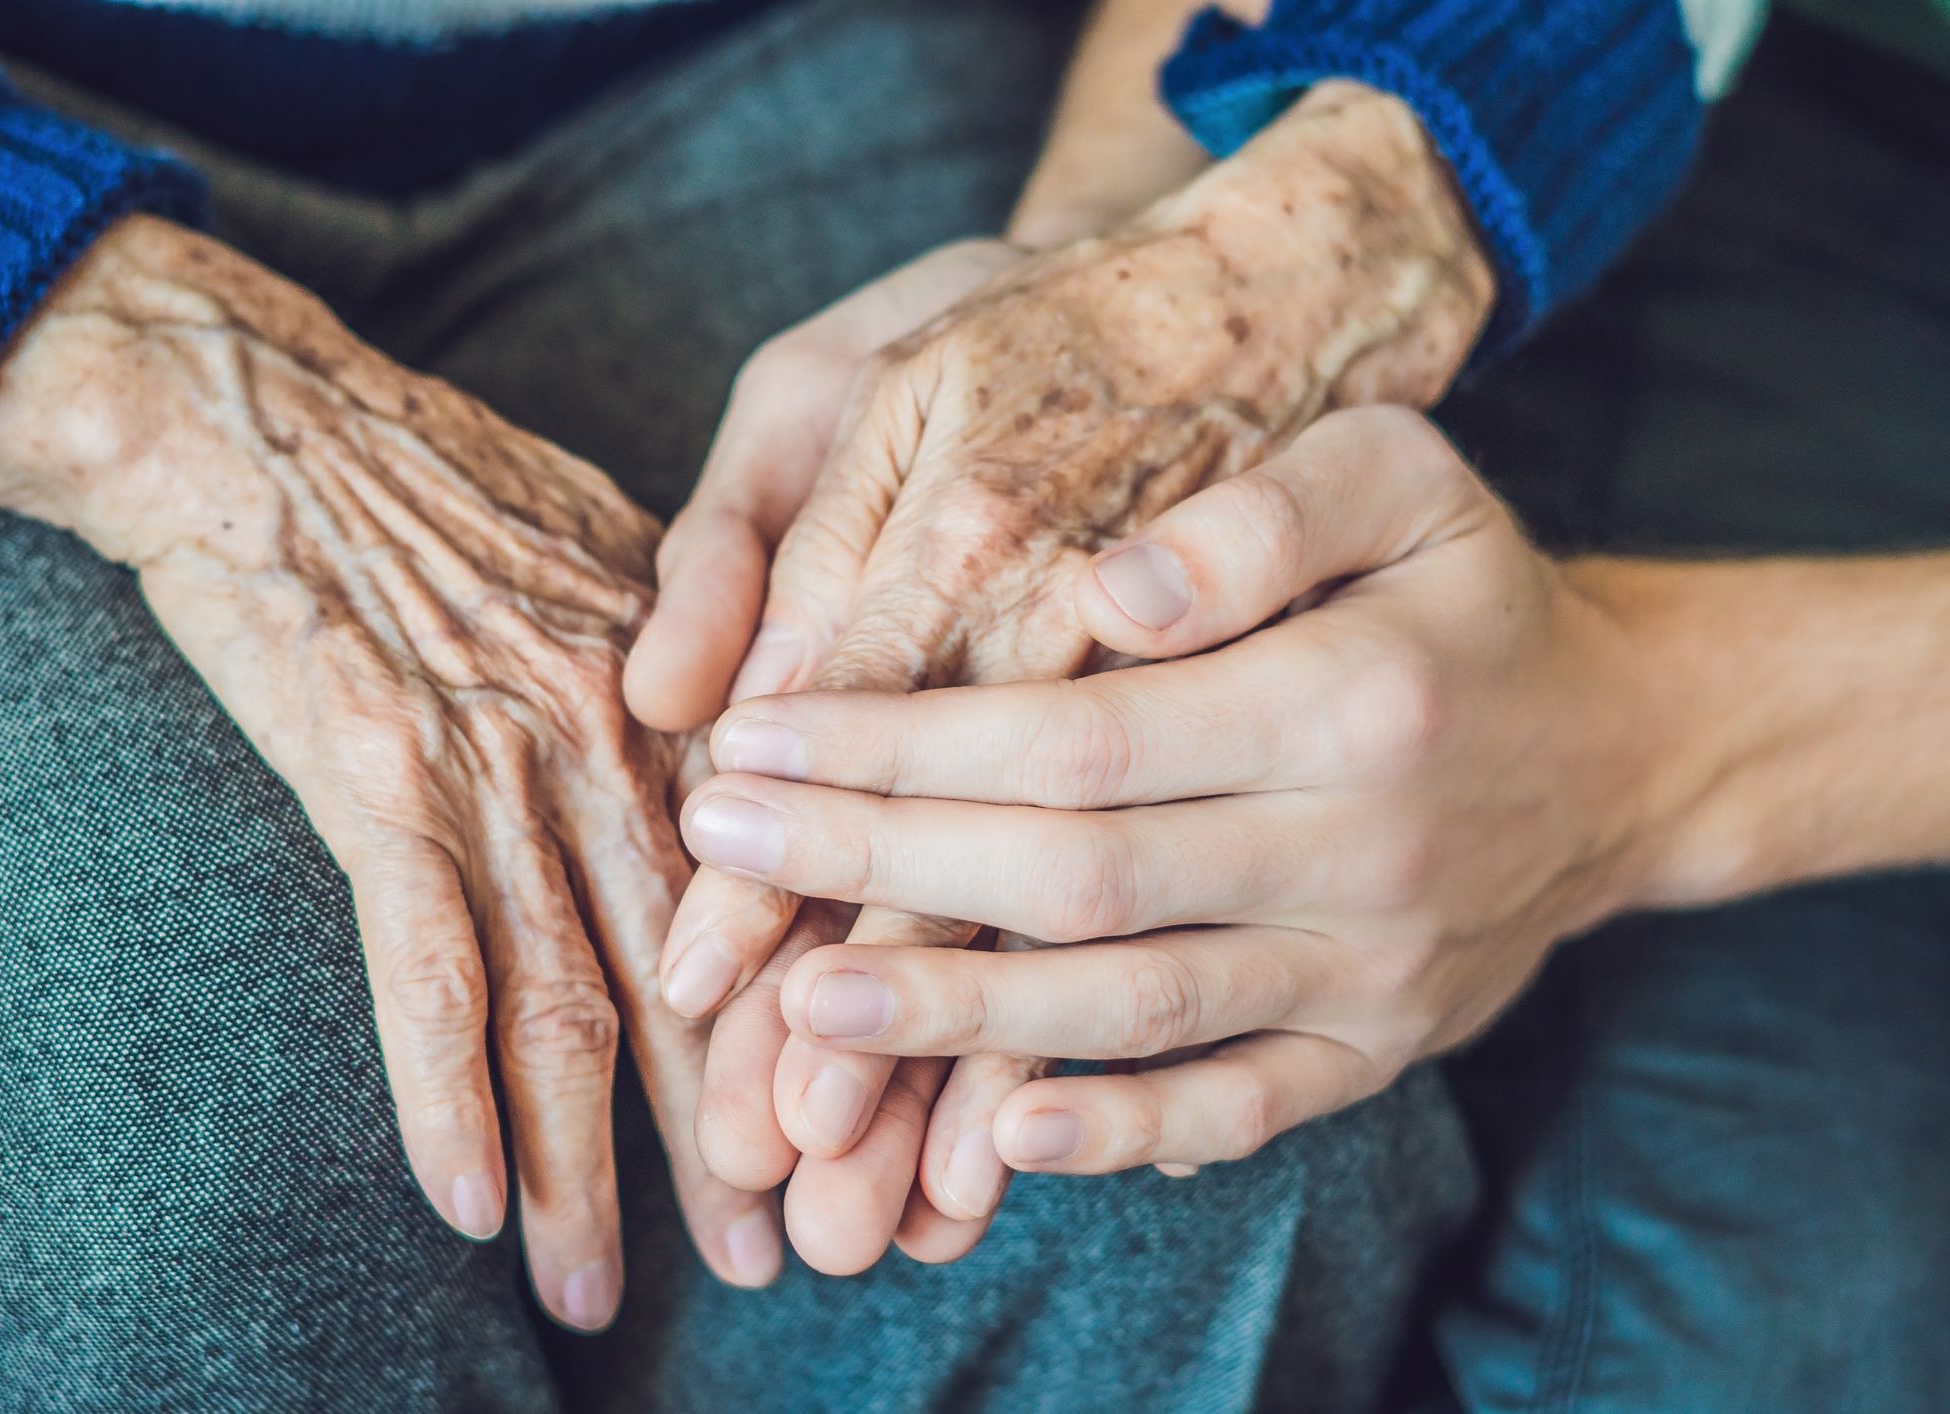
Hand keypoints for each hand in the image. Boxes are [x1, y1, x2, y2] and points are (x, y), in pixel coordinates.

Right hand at [0, 216, 780, 1327]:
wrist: (267, 415)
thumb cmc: (438, 481)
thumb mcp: (614, 554)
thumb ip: (693, 675)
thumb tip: (740, 762)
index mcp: (693, 693)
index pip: (785, 893)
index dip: (820, 1026)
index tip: (855, 1132)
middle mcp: (625, 740)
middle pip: (703, 973)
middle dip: (738, 1132)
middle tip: (786, 1258)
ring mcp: (505, 762)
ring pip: (573, 999)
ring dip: (593, 1166)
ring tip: (601, 1290)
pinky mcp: (381, 777)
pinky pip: (427, 968)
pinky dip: (449, 1097)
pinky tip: (470, 1207)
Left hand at [684, 406, 1673, 1172]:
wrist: (1624, 747)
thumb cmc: (1468, 591)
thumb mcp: (1400, 476)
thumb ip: (1254, 514)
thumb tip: (1106, 587)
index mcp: (1350, 695)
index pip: (1078, 736)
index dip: (902, 747)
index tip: (756, 740)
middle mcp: (1363, 849)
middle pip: (1076, 879)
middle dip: (877, 872)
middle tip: (721, 852)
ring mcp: (1373, 970)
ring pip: (1135, 1011)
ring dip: (957, 1020)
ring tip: (796, 1008)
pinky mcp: (1378, 1049)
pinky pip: (1240, 1109)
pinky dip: (1120, 1133)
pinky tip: (995, 1133)